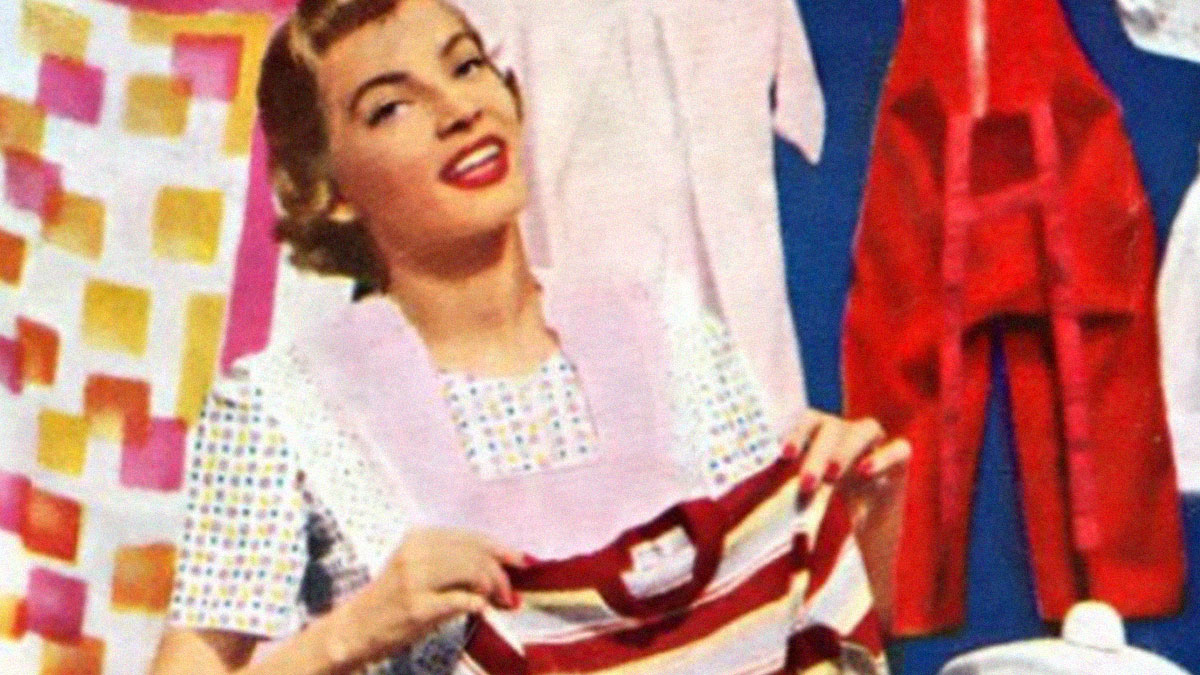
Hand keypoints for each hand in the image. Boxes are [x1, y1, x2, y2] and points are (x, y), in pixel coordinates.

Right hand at [333, 529, 527, 663]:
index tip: (521, 561)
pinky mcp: (417, 608)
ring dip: (492, 589)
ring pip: (472, 572)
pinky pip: (461, 600)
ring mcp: (415, 580)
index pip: (471, 537)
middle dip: (500, 574)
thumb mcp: (418, 569)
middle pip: (475, 554)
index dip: (500, 549)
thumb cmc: (392, 600)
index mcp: (419, 539)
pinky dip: (478, 604)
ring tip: (497, 603)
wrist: (354, 629)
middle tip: (509, 594)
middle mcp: (416, 553)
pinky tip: (480, 610)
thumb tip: (501, 565)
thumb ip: (452, 562)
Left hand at [781, 409, 910, 632]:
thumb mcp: (802, 516)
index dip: (798, 431)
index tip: (785, 456)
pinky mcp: (901, 467)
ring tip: (832, 476)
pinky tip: (865, 472)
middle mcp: (847, 441)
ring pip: (866, 428)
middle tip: (807, 484)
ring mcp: (876, 450)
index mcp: (821, 445)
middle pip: (832, 427)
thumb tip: (744, 513)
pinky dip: (884, 455)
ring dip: (846, 448)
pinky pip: (901, 449)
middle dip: (817, 453)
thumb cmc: (822, 530)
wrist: (862, 555)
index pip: (810, 421)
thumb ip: (784, 505)